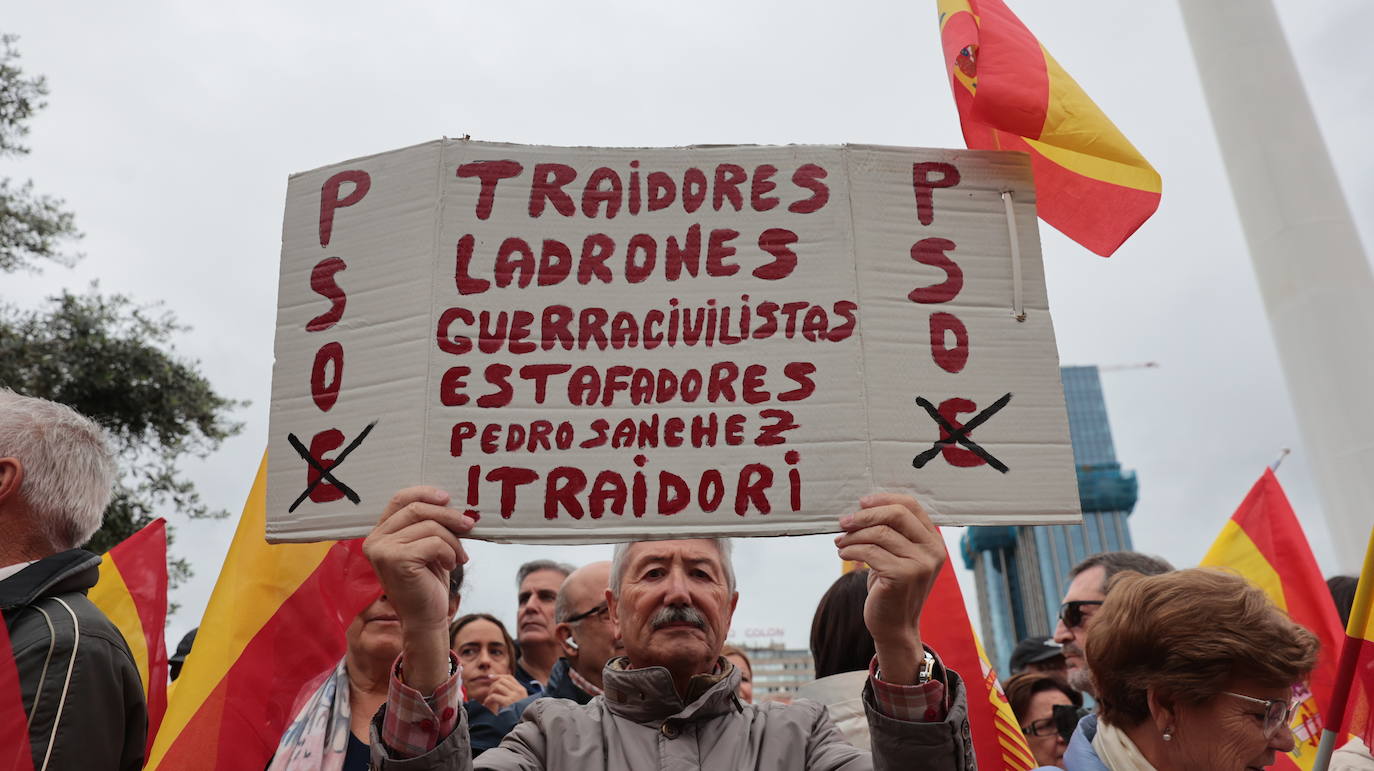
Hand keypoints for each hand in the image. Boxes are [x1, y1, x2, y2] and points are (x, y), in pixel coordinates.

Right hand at [362, 486, 475, 693]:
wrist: (425, 619)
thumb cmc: (428, 582)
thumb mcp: (426, 546)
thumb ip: (428, 524)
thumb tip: (449, 500)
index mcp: (379, 534)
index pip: (399, 499)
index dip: (424, 493)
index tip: (448, 497)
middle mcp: (375, 540)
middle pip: (418, 509)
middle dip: (448, 515)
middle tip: (469, 525)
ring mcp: (382, 551)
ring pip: (429, 526)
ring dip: (453, 540)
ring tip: (458, 556)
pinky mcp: (396, 560)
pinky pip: (434, 543)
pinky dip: (449, 552)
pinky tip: (450, 566)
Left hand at [480, 674, 527, 714]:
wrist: (523, 725)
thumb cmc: (517, 716)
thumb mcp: (518, 702)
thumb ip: (512, 693)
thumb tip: (498, 683)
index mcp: (522, 690)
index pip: (509, 677)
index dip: (498, 676)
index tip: (490, 677)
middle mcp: (519, 691)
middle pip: (502, 680)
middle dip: (493, 685)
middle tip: (489, 694)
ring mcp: (514, 696)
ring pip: (497, 686)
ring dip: (490, 692)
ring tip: (488, 700)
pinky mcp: (508, 703)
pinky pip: (493, 696)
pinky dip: (488, 700)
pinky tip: (487, 705)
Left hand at [834, 493, 944, 684]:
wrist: (894, 627)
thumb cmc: (891, 588)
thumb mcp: (897, 556)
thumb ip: (891, 532)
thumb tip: (862, 507)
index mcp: (933, 541)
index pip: (911, 505)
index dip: (884, 499)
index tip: (861, 503)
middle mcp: (932, 550)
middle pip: (897, 514)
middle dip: (865, 515)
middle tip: (844, 522)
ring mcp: (920, 564)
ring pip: (879, 533)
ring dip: (853, 535)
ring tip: (840, 543)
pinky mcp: (903, 575)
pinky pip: (870, 551)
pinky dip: (851, 550)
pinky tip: (844, 554)